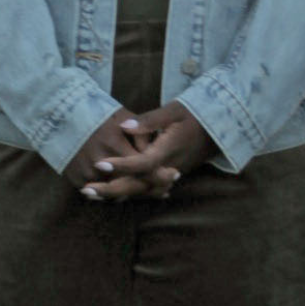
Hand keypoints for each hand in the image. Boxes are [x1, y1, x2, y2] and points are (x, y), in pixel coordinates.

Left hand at [81, 101, 215, 198]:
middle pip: (139, 184)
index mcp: (169, 150)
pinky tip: (110, 194)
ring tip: (90, 194)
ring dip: (116, 194)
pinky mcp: (169, 175)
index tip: (100, 164)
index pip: (143, 163)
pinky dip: (129, 193)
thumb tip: (125, 127)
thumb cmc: (194, 114)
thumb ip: (149, 120)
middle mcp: (170, 167)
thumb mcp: (173, 111)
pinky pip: (148, 189)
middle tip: (85, 190)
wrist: (219, 127)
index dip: (121, 165)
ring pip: (142, 191)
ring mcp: (171, 174)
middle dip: (111, 189)